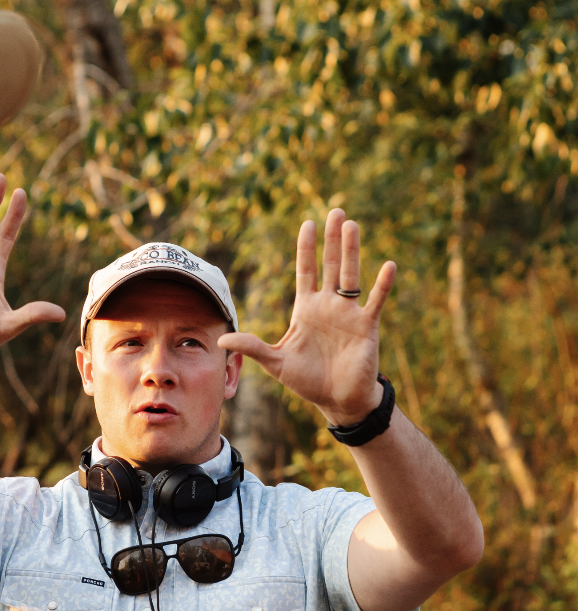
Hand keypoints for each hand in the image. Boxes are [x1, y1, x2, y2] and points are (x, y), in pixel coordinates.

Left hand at [218, 209, 395, 425]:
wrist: (337, 399)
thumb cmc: (307, 380)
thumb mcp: (275, 362)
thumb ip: (252, 347)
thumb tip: (221, 340)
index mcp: (307, 309)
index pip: (306, 271)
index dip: (307, 248)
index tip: (307, 223)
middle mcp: (329, 305)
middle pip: (330, 265)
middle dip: (331, 239)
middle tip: (335, 210)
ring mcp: (349, 314)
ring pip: (350, 275)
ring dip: (352, 251)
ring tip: (352, 225)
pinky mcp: (366, 326)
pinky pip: (375, 301)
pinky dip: (382, 285)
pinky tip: (389, 266)